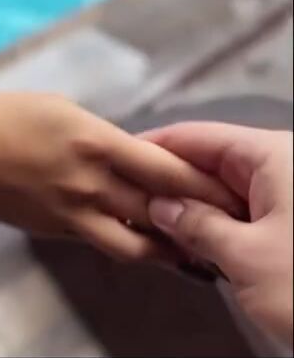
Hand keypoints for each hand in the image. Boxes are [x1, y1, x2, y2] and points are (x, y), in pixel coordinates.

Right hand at [0, 93, 239, 262]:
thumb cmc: (0, 117)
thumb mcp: (60, 110)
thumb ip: (100, 136)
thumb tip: (128, 154)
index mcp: (95, 142)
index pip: (167, 169)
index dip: (203, 182)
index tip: (226, 185)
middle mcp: (90, 183)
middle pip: (161, 210)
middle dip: (198, 217)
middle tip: (222, 219)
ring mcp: (71, 213)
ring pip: (137, 244)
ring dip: (167, 246)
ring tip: (188, 243)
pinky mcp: (55, 231)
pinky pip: (103, 242)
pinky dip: (126, 241)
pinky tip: (138, 236)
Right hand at [142, 122, 292, 346]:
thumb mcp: (244, 256)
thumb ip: (194, 224)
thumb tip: (160, 206)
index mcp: (273, 156)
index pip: (197, 136)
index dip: (152, 147)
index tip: (115, 161)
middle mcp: (281, 167)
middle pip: (208, 162)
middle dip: (167, 184)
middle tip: (125, 203)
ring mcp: (288, 196)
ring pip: (223, 191)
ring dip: (189, 210)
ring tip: (147, 226)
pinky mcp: (292, 225)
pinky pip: (242, 213)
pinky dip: (214, 227)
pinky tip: (186, 244)